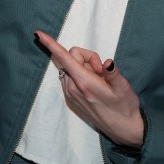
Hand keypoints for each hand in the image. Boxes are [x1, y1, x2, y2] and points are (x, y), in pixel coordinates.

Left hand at [33, 30, 143, 147]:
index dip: (51, 44)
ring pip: (70, 66)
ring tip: (99, 80)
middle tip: (102, 71)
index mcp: (85, 83)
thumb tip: (107, 62)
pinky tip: (94, 85)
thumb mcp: (124, 88)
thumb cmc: (125, 107)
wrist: (123, 129)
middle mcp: (73, 89)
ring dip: (84, 66)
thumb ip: (113, 73)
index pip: (64, 58)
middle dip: (87, 58)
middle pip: (70, 57)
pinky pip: (70, 76)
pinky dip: (80, 74)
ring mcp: (70, 95)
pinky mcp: (71, 98)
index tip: (38, 34)